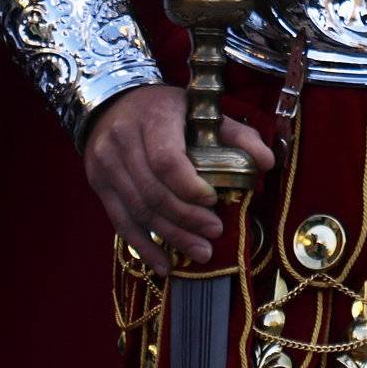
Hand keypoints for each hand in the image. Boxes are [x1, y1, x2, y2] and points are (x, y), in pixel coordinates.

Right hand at [84, 84, 275, 275]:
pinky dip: (143, 247)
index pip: (166, 160)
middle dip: (185, 219)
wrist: (113, 102)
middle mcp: (123, 141)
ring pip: (138, 211)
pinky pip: (120, 223)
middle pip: (153, 191)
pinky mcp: (98, 184)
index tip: (213, 202)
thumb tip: (268, 162)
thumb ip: (237, 134)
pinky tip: (164, 265)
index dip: (189, 186)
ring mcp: (106, 164)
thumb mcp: (201, 110)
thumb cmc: (167, 109)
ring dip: (170, 237)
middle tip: (213, 236)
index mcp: (153, 118)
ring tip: (199, 253)